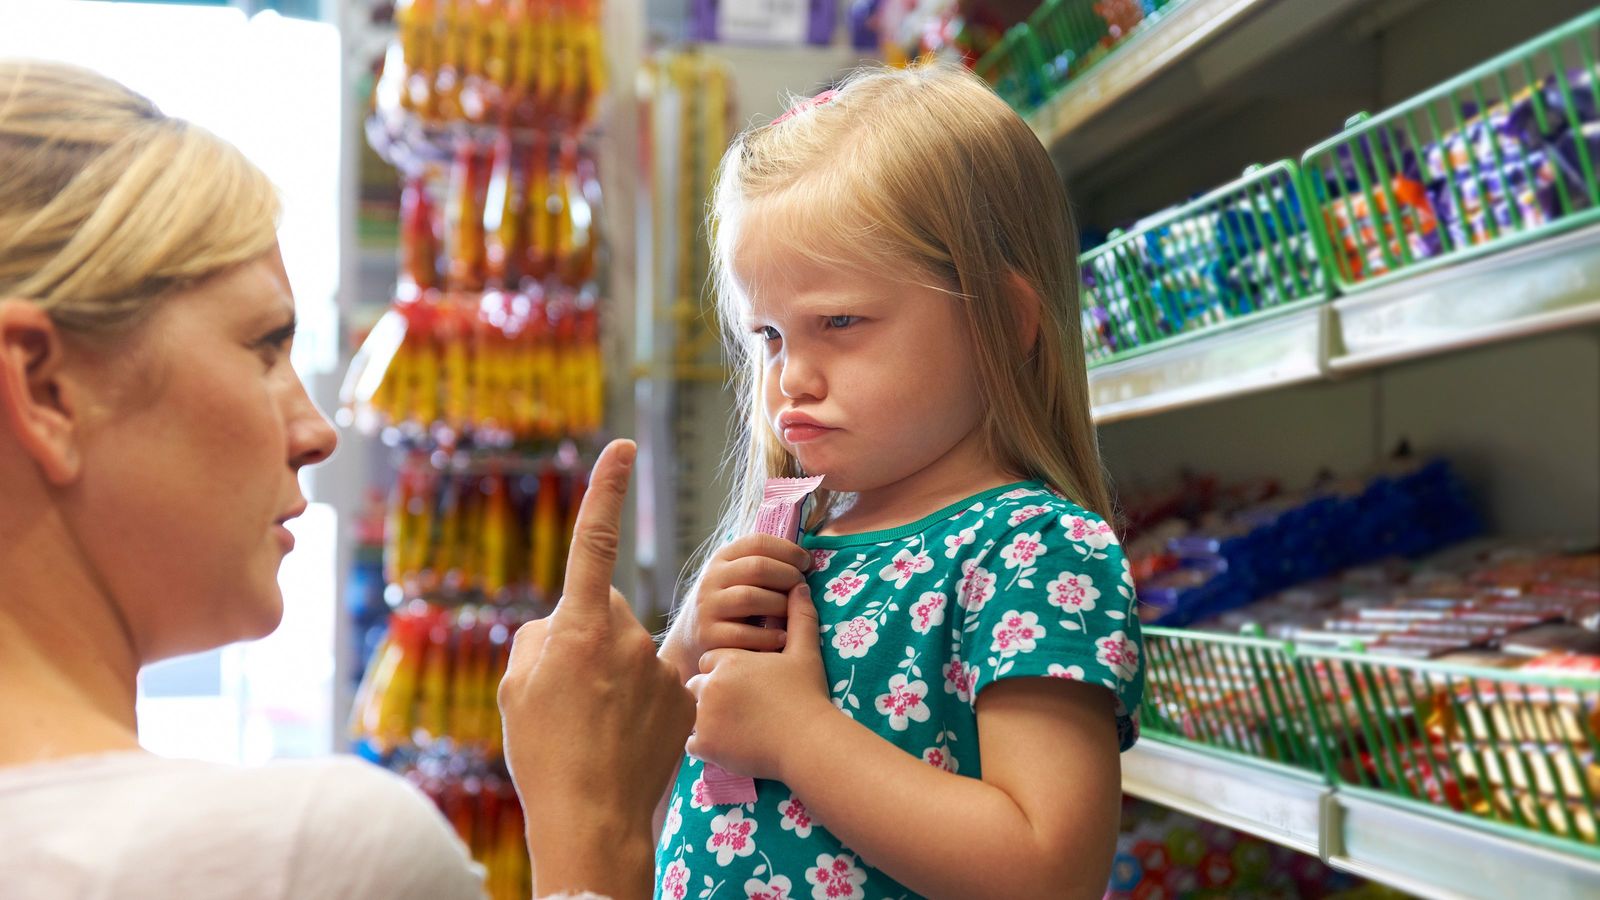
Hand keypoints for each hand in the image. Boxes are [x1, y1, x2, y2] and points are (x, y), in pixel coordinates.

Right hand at [498, 440, 695, 899]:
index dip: (607, 490)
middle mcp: (627, 636)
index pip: (595, 541)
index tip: (623, 446)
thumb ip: (539, 638)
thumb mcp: (517, 688)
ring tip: (596, 726)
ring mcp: (661, 666)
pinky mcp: (685, 695)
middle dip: (588, 636)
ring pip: (630, 652)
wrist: (593, 817)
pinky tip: (625, 737)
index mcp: (579, 626)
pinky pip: (657, 682)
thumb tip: (561, 624)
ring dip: (614, 675)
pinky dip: (641, 702)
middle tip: (568, 692)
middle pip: (604, 612)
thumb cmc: (544, 752)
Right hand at [668, 534, 810, 681]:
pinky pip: (744, 634)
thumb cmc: (731, 604)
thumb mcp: (738, 577)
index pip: (758, 542)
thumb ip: (763, 564)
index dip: (788, 550)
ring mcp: (708, 606)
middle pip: (757, 567)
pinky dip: (769, 636)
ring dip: (780, 604)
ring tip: (793, 612)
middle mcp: (712, 578)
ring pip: (750, 597)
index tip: (807, 563)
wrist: (692, 638)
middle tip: (802, 588)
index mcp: (722, 558)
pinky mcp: (708, 635)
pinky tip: (783, 637)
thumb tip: (808, 559)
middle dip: (788, 576)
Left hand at [685, 582, 833, 781]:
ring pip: (691, 713)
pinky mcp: (704, 744)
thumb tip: (799, 586)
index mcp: (728, 660)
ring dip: (706, 718)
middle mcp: (710, 684)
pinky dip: (705, 745)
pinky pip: (691, 743)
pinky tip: (727, 744)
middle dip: (712, 694)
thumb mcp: (805, 652)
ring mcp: (703, 716)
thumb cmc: (807, 695)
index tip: (744, 682)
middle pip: (697, 685)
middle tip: (738, 707)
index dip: (726, 670)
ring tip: (732, 726)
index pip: (711, 660)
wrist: (807, 740)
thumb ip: (799, 617)